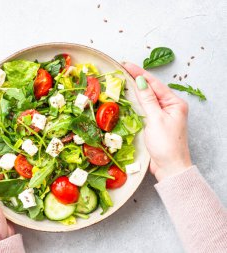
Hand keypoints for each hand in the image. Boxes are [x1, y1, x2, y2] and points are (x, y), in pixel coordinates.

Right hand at [123, 62, 191, 181]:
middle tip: (122, 68)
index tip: (126, 64)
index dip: (139, 73)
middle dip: (137, 78)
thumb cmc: (166, 144)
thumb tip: (141, 81)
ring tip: (123, 78)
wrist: (170, 167)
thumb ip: (147, 100)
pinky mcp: (156, 122)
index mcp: (175, 103)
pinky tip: (129, 96)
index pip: (154, 84)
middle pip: (151, 88)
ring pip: (148, 97)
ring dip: (136, 88)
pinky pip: (146, 107)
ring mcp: (163, 114)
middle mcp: (170, 106)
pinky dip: (137, 100)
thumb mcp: (156, 119)